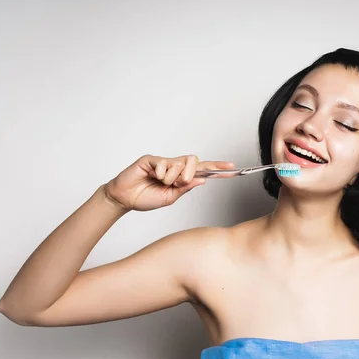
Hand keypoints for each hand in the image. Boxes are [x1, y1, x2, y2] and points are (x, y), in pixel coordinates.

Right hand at [103, 155, 234, 210]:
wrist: (125, 199)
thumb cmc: (146, 198)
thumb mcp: (170, 197)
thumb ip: (185, 188)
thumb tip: (202, 180)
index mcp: (181, 176)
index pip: (203, 170)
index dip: (217, 168)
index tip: (232, 168)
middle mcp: (174, 166)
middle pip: (194, 161)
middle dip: (191, 174)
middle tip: (179, 183)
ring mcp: (163, 161)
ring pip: (180, 163)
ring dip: (172, 177)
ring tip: (160, 182)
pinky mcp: (151, 159)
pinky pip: (164, 163)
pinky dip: (160, 174)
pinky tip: (152, 177)